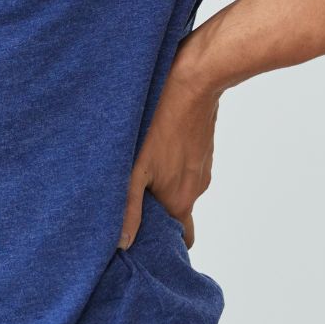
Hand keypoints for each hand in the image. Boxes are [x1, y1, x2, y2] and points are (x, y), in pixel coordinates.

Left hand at [120, 57, 224, 250]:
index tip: (141, 238)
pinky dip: (168, 164)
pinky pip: (183, 165)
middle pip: (177, 214)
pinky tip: (149, 149)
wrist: (195, 80)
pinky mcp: (200, 146)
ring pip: (179, 186)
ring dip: (160, 186)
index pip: (180, 239)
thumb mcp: (135, 168)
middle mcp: (196, 188)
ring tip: (133, 172)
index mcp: (181, 201)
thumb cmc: (161, 122)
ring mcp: (201, 166)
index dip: (162, 242)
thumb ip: (129, 207)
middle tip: (129, 203)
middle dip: (156, 214)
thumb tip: (122, 244)